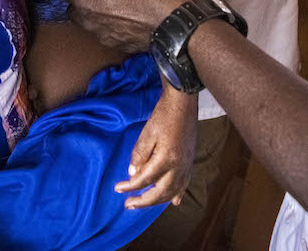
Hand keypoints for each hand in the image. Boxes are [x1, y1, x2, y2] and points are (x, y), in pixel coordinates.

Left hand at [115, 87, 196, 208]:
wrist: (183, 103)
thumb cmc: (163, 116)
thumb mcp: (147, 134)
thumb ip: (139, 155)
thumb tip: (133, 174)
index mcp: (166, 160)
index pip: (144, 180)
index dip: (130, 186)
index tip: (118, 189)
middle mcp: (179, 167)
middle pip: (160, 193)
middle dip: (143, 201)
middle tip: (128, 204)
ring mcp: (186, 166)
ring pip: (173, 192)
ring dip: (158, 201)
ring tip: (144, 203)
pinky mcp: (190, 162)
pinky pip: (184, 184)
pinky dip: (177, 194)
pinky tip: (174, 202)